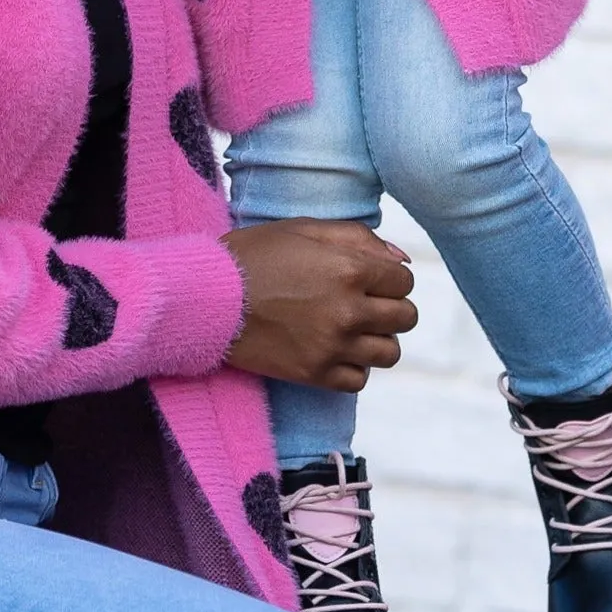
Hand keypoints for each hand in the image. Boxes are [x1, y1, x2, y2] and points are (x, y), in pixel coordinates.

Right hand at [223, 220, 416, 391]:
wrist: (206, 299)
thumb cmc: (253, 256)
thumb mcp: (303, 231)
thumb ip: (358, 237)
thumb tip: (400, 259)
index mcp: (349, 269)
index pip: (404, 282)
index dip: (389, 279)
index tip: (371, 280)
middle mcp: (348, 310)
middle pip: (404, 318)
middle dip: (390, 308)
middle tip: (365, 304)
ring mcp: (332, 346)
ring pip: (389, 353)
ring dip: (377, 340)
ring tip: (353, 330)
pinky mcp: (314, 374)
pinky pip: (359, 380)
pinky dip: (354, 367)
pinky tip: (336, 351)